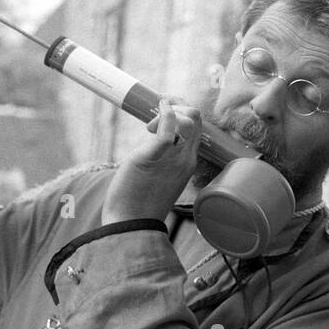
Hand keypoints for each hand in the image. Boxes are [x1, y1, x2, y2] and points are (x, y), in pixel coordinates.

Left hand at [103, 98, 201, 224]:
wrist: (131, 223)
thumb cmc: (140, 201)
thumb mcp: (160, 176)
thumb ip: (163, 157)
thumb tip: (155, 139)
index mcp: (189, 162)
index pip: (198, 128)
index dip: (184, 112)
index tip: (166, 109)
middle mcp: (186, 158)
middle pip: (197, 119)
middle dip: (179, 105)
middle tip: (157, 109)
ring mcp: (173, 157)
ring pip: (189, 120)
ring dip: (169, 109)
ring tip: (149, 124)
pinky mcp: (153, 157)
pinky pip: (168, 130)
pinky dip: (165, 114)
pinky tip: (156, 112)